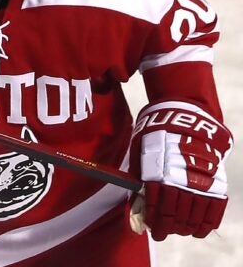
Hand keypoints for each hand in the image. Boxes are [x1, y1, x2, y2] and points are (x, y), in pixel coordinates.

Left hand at [130, 101, 232, 239]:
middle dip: (167, 228)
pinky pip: (215, 209)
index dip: (153, 222)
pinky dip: (207, 223)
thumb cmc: (156, 136)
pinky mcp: (217, 181)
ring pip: (194, 216)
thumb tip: (136, 206)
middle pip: (174, 215)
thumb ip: (140, 181)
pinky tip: (199, 230)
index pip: (156, 207)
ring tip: (179, 231)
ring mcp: (201, 182)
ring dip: (184, 228)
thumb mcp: (141, 154)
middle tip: (161, 234)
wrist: (185, 118)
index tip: (152, 230)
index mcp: (159, 174)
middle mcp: (180, 180)